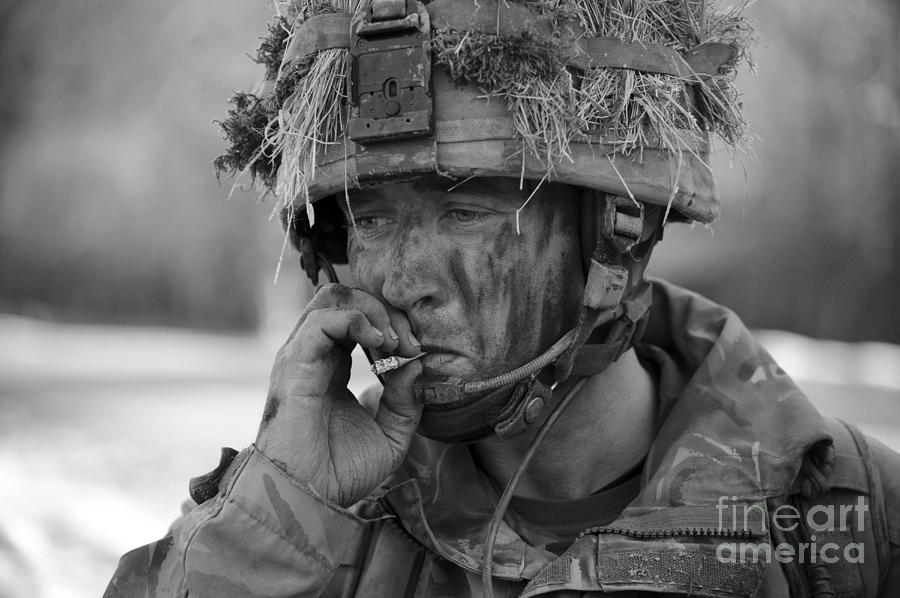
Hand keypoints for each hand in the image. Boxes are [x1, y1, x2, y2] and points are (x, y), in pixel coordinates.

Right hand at [256, 283, 422, 506]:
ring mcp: (303, 354)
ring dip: (373, 310)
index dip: (393, 324)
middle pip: (348, 298)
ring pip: (333, 297)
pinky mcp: (295, 362)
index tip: (417, 350)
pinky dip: (357, 320)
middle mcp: (316, 354)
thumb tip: (417, 362)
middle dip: (387, 311)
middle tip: (411, 341)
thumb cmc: (340, 472)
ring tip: (395, 341)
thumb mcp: (390, 435)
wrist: (307, 498)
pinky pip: (323, 318)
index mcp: (334, 365)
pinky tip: (379, 344)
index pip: (360, 318)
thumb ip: (406, 399)